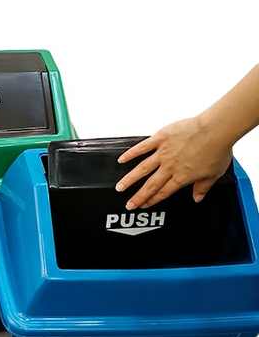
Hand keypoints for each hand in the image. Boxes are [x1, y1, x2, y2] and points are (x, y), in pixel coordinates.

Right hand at [115, 116, 232, 209]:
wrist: (216, 130)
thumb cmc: (217, 149)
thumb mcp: (214, 174)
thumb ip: (203, 187)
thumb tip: (197, 198)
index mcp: (182, 177)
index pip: (163, 192)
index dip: (153, 200)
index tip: (144, 205)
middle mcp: (169, 167)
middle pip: (150, 185)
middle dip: (138, 196)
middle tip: (128, 204)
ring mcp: (163, 153)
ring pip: (142, 169)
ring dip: (129, 179)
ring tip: (120, 187)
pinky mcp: (161, 138)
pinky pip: (143, 147)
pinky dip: (131, 153)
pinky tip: (122, 160)